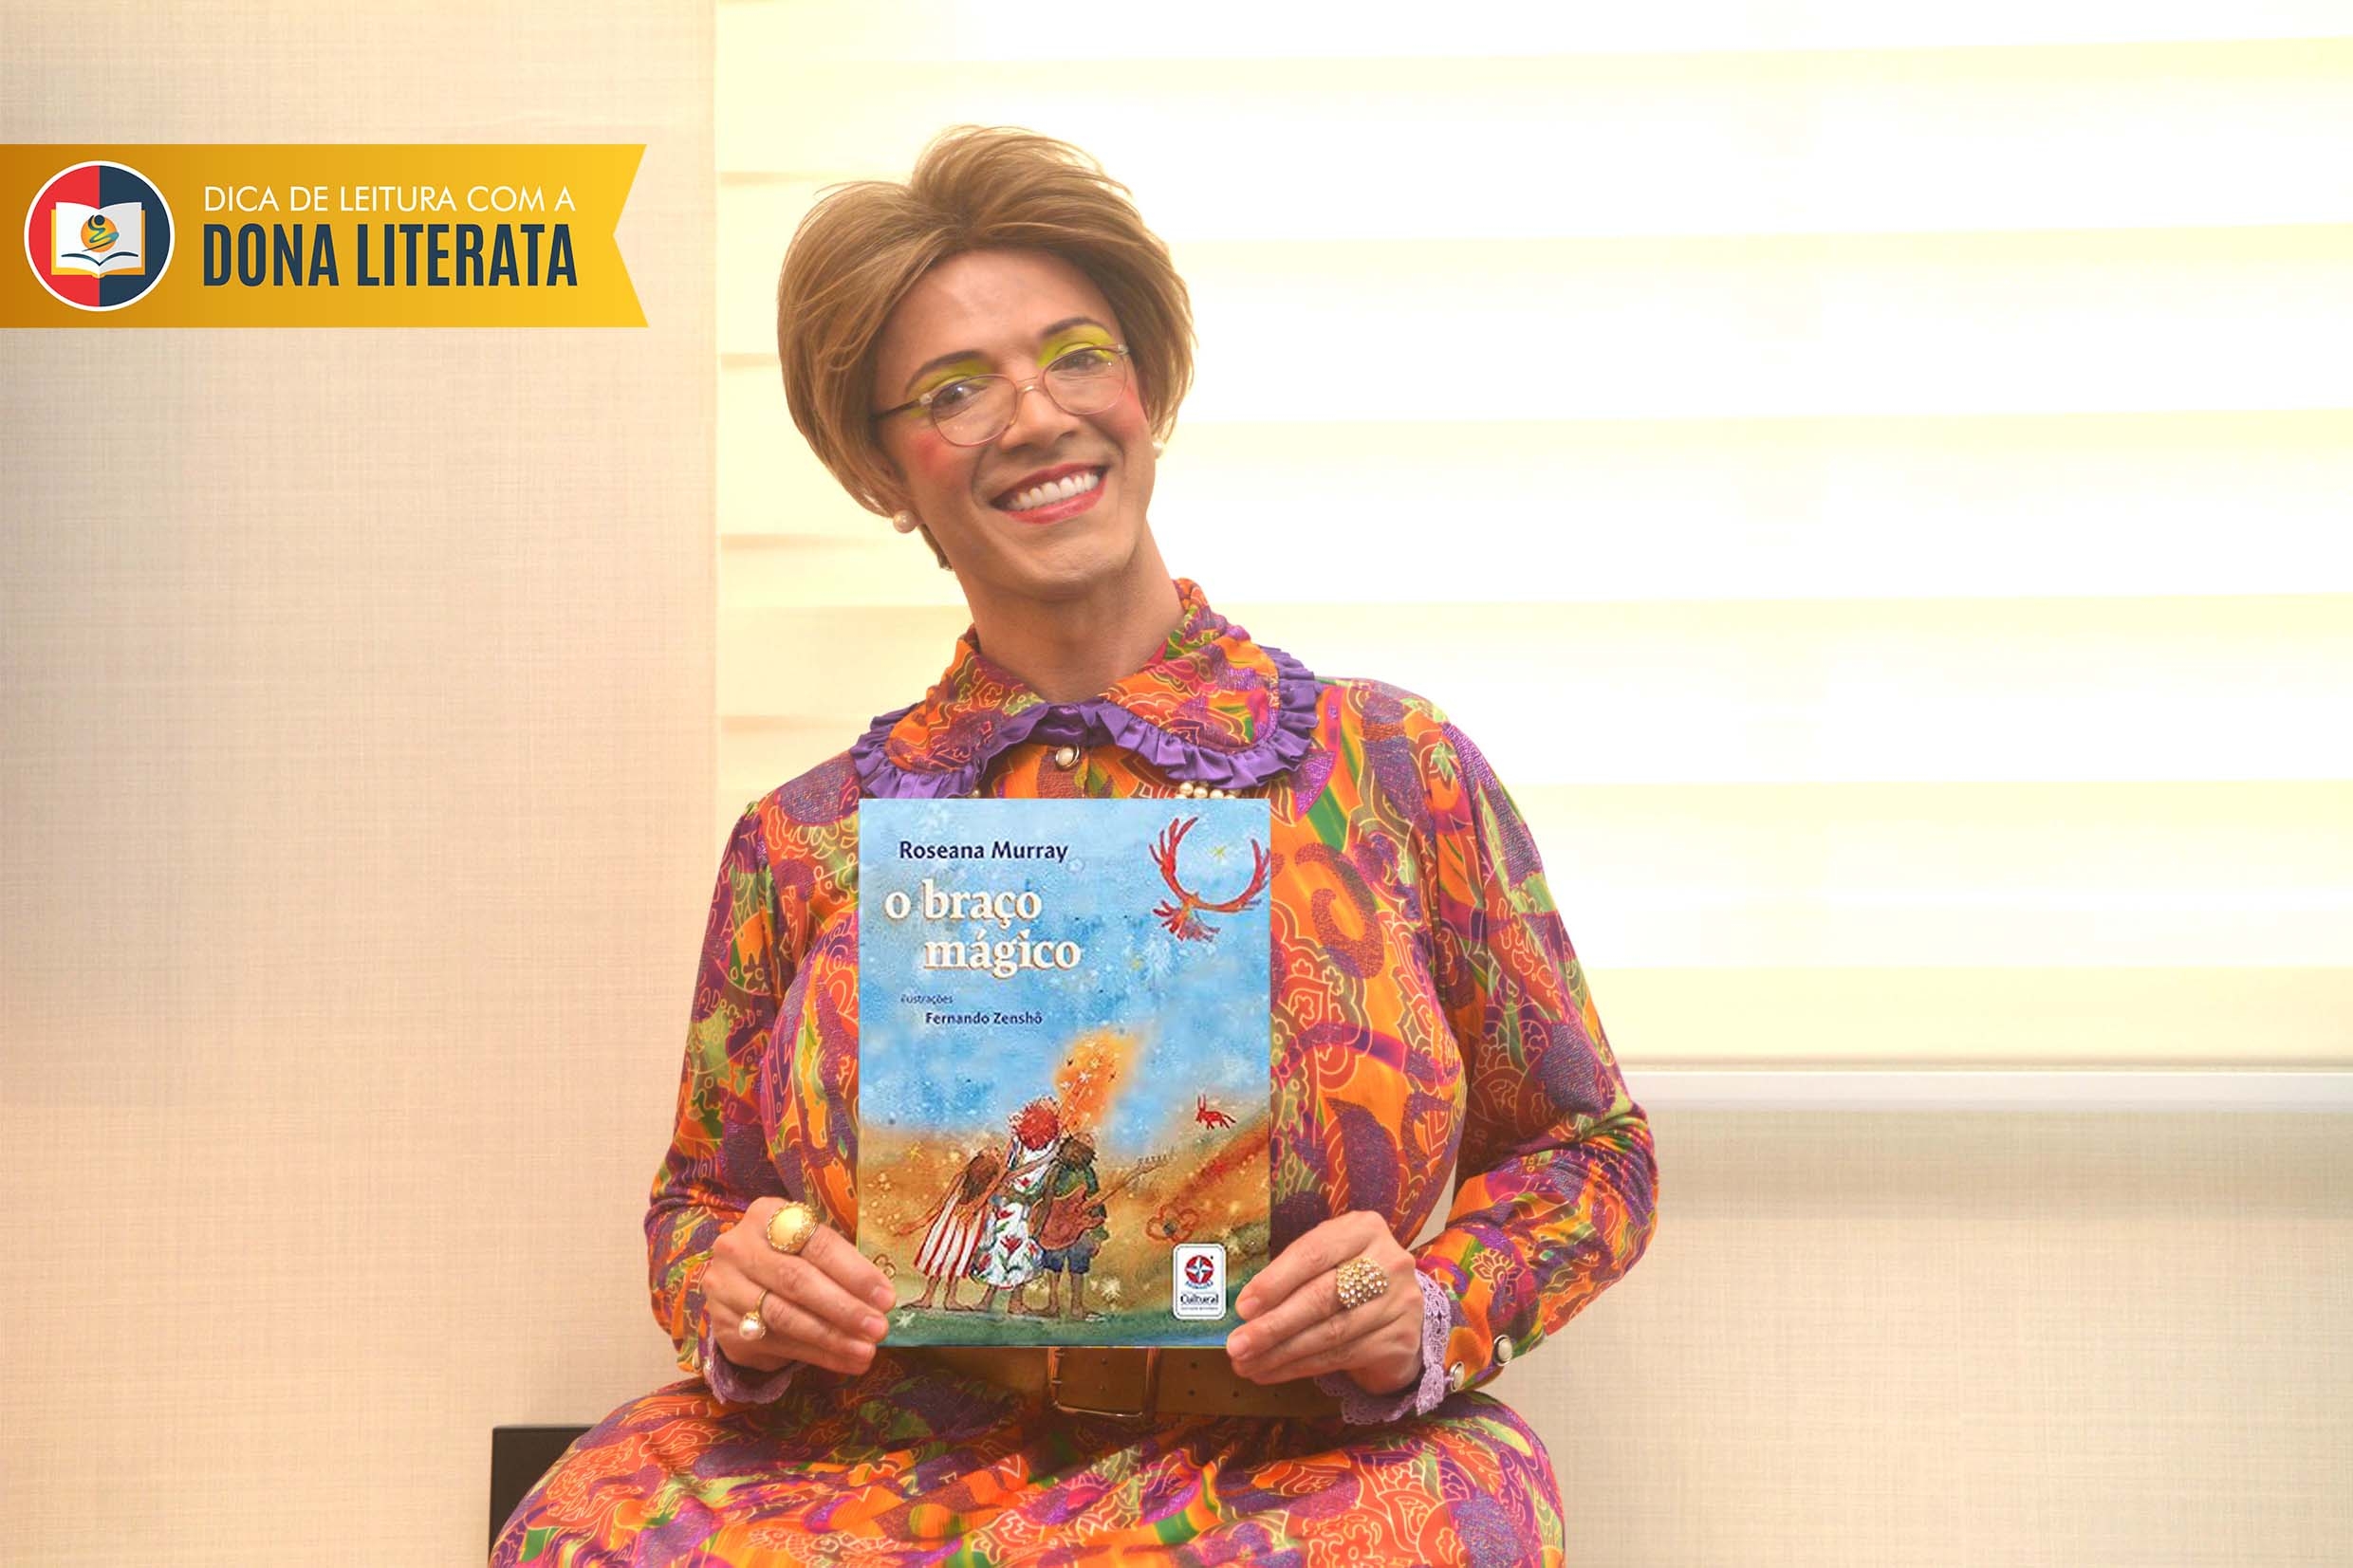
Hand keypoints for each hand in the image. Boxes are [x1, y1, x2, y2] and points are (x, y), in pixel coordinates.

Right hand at [703, 1198, 894, 1376]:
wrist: (737, 1282)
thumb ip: (840, 1266)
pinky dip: (816, 1355)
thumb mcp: (810, 1247)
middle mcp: (738, 1248)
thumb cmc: (789, 1257)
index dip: (855, 1273)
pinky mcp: (724, 1326)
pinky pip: (775, 1344)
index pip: (817, 1245)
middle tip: (878, 1329)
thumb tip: (882, 1300)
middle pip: (797, 1281)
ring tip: (866, 1352)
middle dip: (844, 1308)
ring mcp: (725, 1288)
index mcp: (767, 1215)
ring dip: (831, 1338)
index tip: (886, 1298)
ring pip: (785, 1317)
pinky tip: (844, 1362)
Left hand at [1224, 1210, 1421, 1395]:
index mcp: (1363, 1229)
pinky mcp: (1402, 1338)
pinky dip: (1302, 1367)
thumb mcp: (1324, 1265)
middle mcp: (1389, 1261)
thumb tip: (1246, 1310)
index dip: (1274, 1282)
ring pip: (1330, 1332)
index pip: (1312, 1254)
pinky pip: (1343, 1356)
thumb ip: (1292, 1277)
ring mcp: (1400, 1301)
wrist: (1398, 1319)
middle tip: (1236, 1347)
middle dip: (1272, 1325)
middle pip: (1321, 1297)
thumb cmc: (1348, 1284)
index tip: (1242, 1307)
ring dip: (1281, 1352)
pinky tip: (1274, 1373)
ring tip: (1248, 1364)